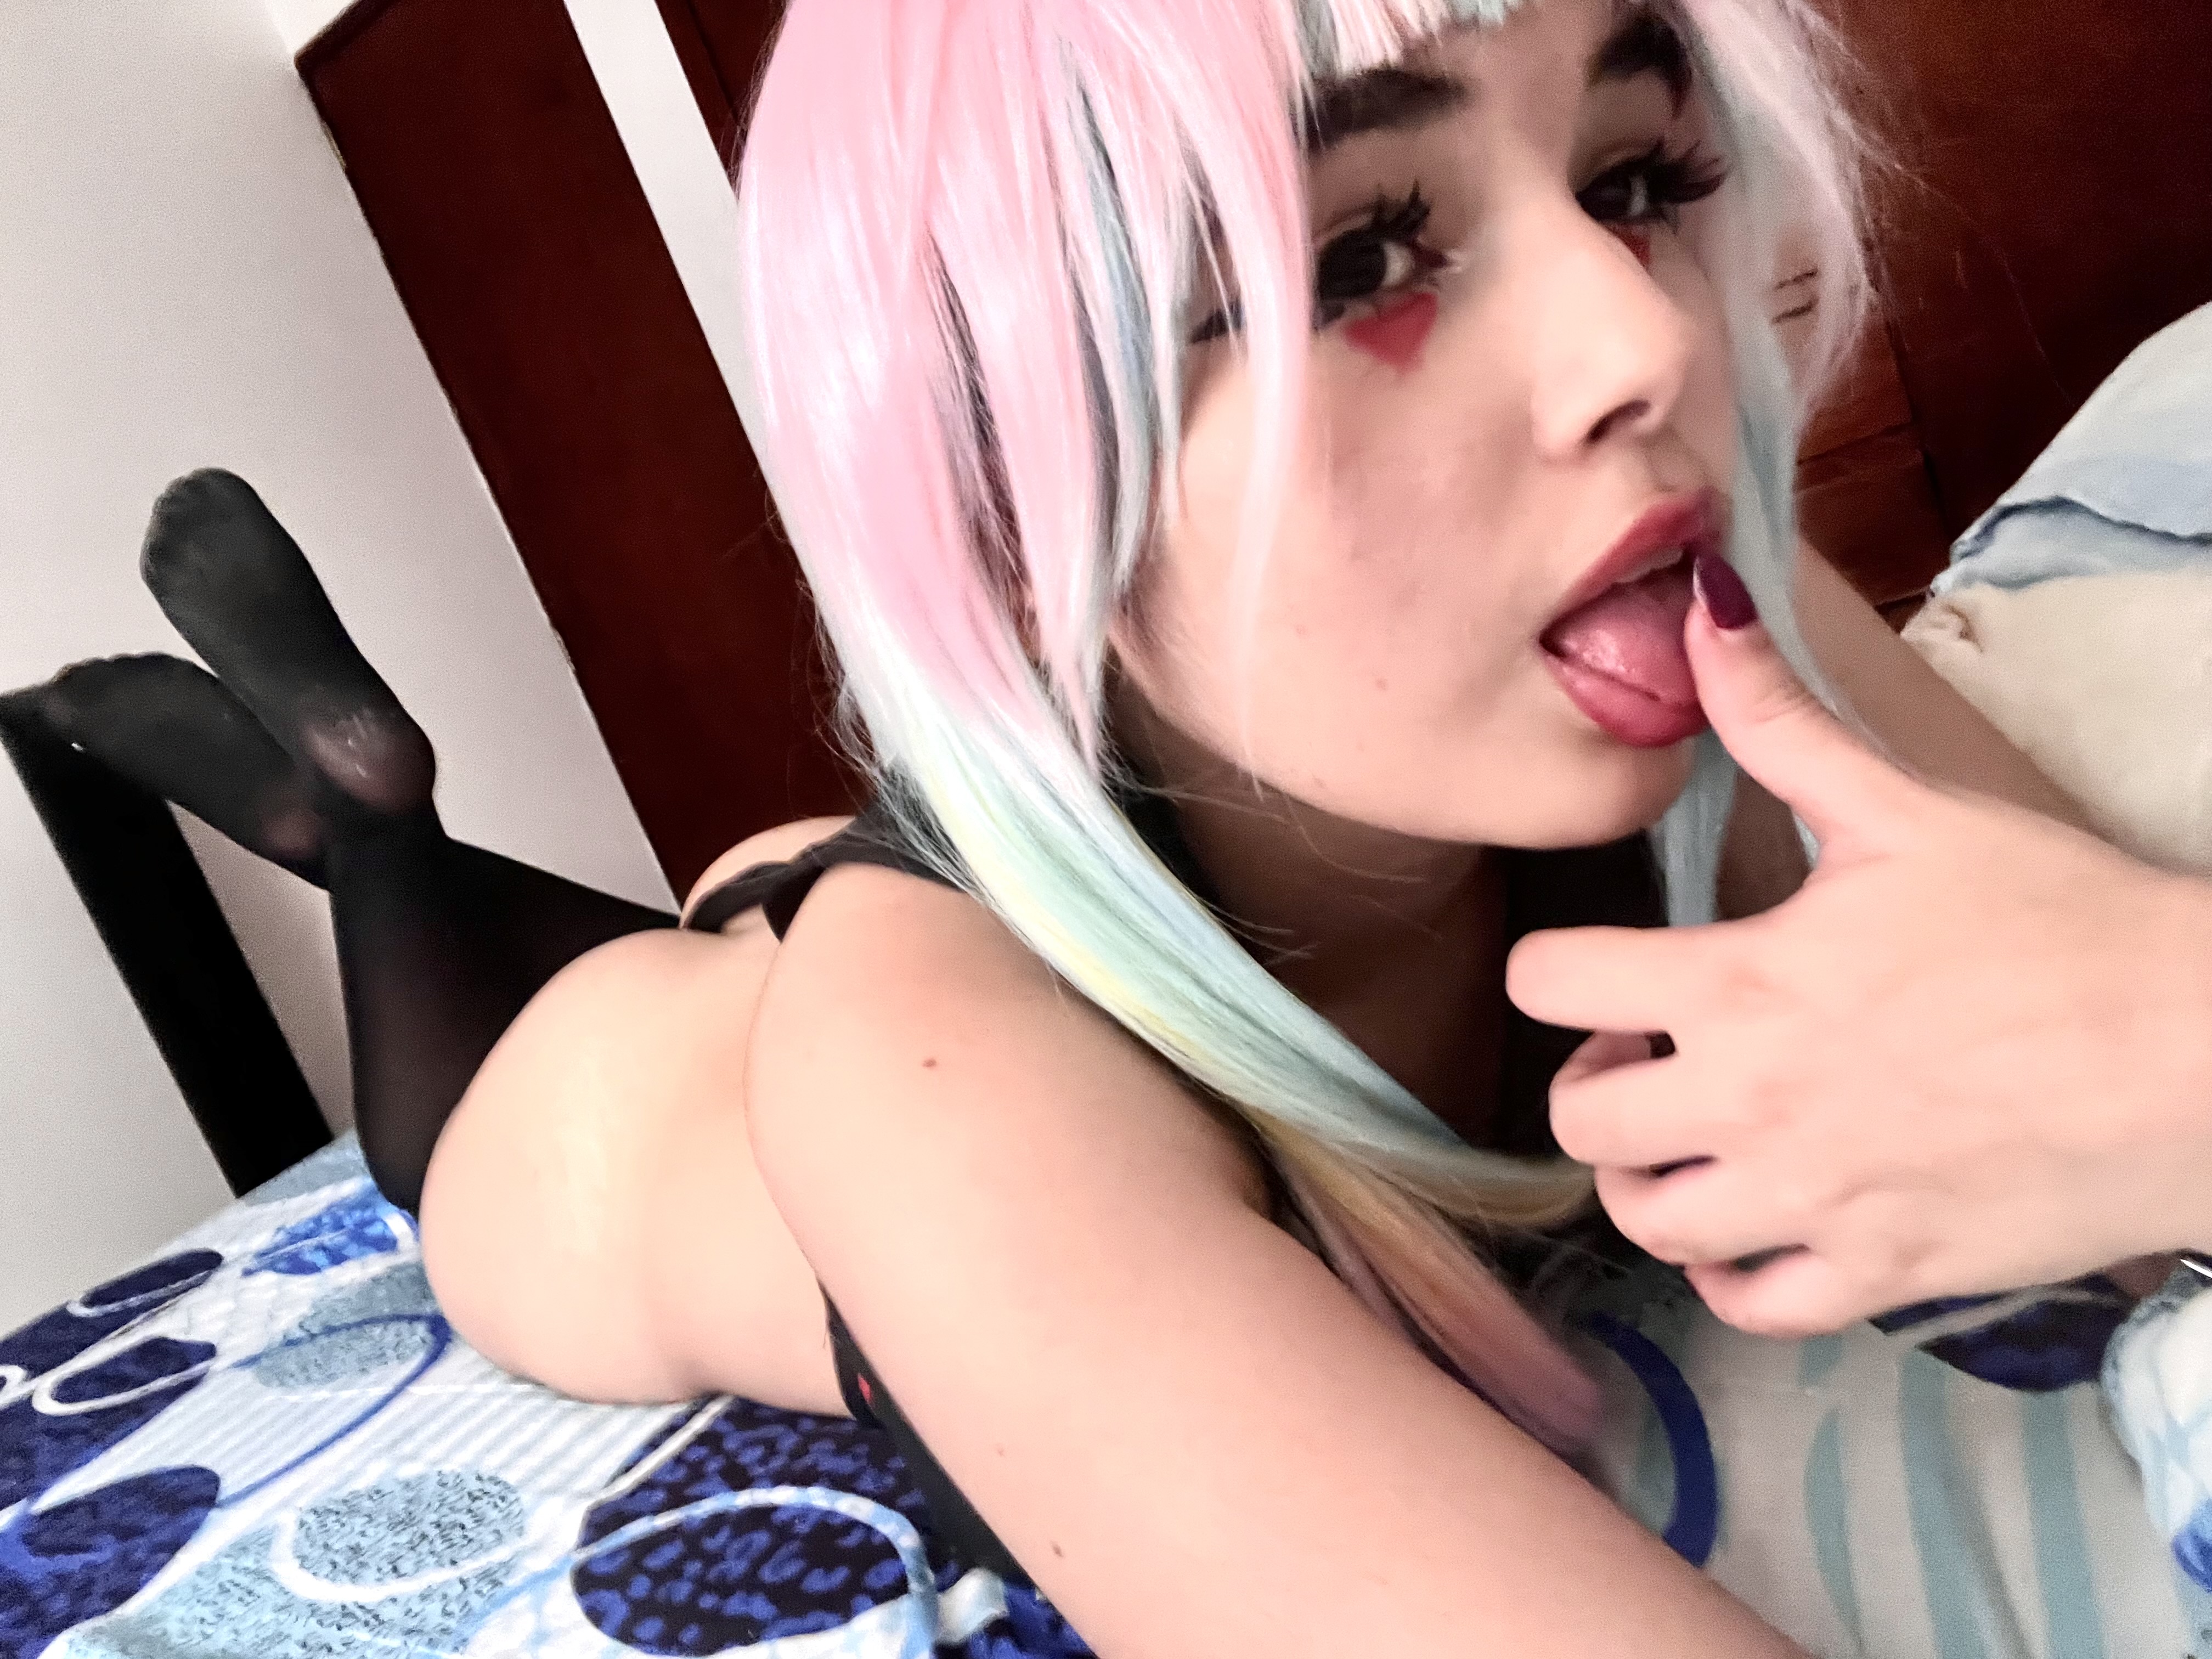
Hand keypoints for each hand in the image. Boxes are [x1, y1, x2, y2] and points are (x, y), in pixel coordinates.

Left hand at [1507, 555, 2211, 1336]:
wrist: (2206, 1054)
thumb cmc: (2060, 922)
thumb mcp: (1908, 809)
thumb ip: (1783, 724)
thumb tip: (1706, 611)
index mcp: (1739, 986)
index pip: (1549, 980)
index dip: (1554, 967)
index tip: (1605, 970)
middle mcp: (1751, 1106)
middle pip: (1577, 1123)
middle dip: (1592, 1083)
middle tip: (1653, 1055)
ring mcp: (1814, 1202)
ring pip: (1648, 1224)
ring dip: (1647, 1180)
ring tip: (1692, 1139)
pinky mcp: (1884, 1274)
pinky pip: (1749, 1307)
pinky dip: (1729, 1274)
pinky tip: (1758, 1223)